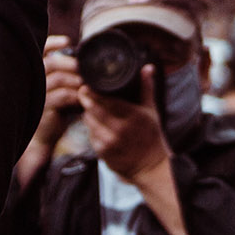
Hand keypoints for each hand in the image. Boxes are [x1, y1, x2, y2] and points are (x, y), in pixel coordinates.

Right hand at [41, 37, 83, 120]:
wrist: (43, 137)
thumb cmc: (54, 111)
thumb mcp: (60, 90)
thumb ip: (67, 76)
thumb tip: (87, 64)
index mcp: (36, 73)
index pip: (39, 52)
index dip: (52, 43)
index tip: (66, 41)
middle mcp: (33, 80)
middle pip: (52, 63)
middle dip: (71, 64)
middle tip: (86, 69)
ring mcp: (37, 93)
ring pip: (59, 78)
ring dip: (76, 80)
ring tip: (87, 84)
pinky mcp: (43, 107)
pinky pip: (63, 95)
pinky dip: (76, 95)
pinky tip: (83, 99)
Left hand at [85, 65, 171, 182]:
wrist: (150, 166)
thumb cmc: (151, 136)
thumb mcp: (152, 111)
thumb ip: (147, 88)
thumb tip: (148, 67)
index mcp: (133, 116)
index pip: (106, 100)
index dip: (93, 91)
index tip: (87, 83)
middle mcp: (120, 129)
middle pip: (93, 109)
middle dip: (85, 99)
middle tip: (83, 90)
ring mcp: (109, 142)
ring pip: (88, 121)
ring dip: (87, 112)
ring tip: (89, 106)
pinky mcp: (102, 152)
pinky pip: (90, 134)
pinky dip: (90, 127)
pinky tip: (95, 123)